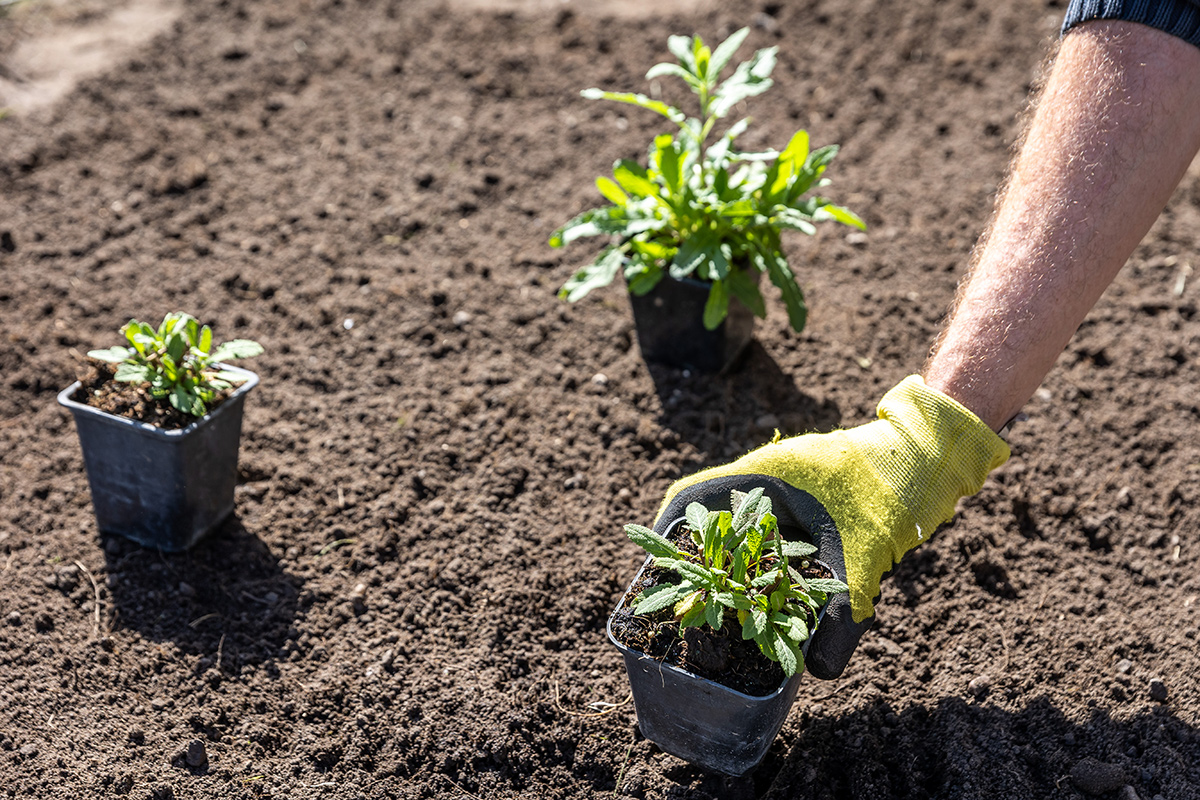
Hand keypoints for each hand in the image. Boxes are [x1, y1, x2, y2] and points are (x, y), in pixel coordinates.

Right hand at [653, 375, 1008, 678]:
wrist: (930, 458)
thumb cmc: (890, 492)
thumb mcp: (864, 558)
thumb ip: (841, 617)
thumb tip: (817, 672)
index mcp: (763, 476)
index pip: (692, 497)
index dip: (667, 533)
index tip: (656, 570)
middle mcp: (765, 478)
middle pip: (710, 517)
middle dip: (695, 559)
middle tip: (686, 602)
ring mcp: (785, 488)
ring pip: (739, 527)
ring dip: (727, 562)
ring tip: (717, 605)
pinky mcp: (805, 502)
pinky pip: (767, 532)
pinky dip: (758, 560)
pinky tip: (763, 594)